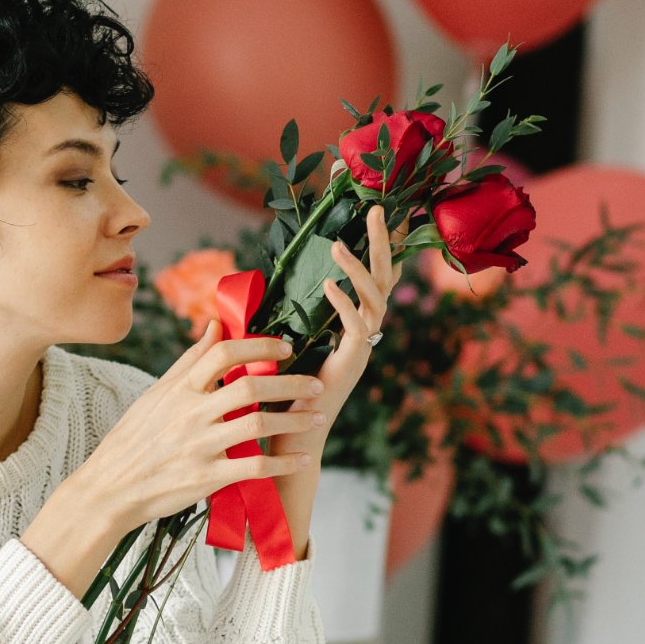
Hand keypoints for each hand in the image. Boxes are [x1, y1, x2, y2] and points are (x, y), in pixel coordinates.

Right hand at [67, 326, 325, 536]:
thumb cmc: (134, 438)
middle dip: (290, 383)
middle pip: (250, 387)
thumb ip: (190, 360)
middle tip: (315, 384)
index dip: (259, 345)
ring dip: (294, 419)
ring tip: (318, 417)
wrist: (111, 488)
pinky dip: (282, 463)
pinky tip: (300, 459)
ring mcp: (199, 446)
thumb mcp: (157, 394)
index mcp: (179, 389)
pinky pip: (254, 467)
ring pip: (257, 424)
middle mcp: (190, 413)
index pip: (224, 353)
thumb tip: (216, 324)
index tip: (286, 347)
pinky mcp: (207, 477)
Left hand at [270, 203, 400, 472]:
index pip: (372, 277)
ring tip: (336, 245)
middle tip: (376, 208)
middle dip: (381, 242)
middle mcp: (364, 332)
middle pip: (384, 279)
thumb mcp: (282, 339)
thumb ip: (282, 312)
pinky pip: (356, 327)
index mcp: (352, 324)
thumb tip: (260, 281)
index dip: (378, 246)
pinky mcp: (352, 363)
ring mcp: (362, 348)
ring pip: (375, 298)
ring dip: (357, 269)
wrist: (289, 435)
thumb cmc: (282, 390)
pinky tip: (329, 285)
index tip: (379, 212)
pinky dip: (344, 304)